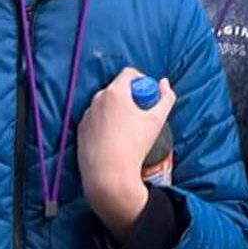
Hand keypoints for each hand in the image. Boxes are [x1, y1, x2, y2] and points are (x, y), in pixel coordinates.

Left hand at [78, 68, 175, 240]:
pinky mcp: (80, 130)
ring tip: (127, 130)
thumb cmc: (134, 146)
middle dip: (130, 97)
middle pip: (117, 89)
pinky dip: (104, 123)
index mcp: (115, 92)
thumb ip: (166, 97)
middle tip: (140, 114)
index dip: (142, 81)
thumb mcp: (158, 120)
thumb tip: (164, 83)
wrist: (108, 175)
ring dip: (116, 110)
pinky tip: (113, 140)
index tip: (148, 97)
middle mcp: (97, 99)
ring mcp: (87, 115)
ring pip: (105, 105)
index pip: (129, 73)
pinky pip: (95, 119)